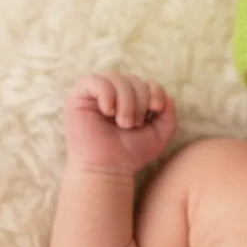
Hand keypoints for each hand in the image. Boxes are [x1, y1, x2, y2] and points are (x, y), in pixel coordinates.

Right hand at [63, 72, 177, 175]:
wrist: (107, 169)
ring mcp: (95, 94)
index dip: (155, 91)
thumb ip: (168, 114)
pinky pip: (95, 80)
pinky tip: (108, 112)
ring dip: (125, 101)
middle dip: (139, 101)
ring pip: (116, 77)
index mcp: (130, 101)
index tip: (156, 109)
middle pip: (133, 79)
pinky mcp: (78, 96)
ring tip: (122, 123)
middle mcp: (113, 94)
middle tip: (132, 125)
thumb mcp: (158, 135)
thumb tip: (165, 95)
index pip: (147, 82)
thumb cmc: (130, 154)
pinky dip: (106, 94)